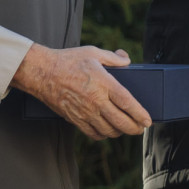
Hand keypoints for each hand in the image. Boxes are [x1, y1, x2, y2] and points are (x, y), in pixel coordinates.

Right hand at [11, 44, 149, 139]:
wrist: (41, 72)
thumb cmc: (67, 60)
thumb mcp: (92, 52)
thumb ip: (113, 58)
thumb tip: (126, 60)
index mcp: (104, 83)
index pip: (128, 103)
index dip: (140, 114)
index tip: (148, 121)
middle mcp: (96, 101)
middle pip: (121, 122)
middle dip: (135, 128)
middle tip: (141, 128)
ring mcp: (85, 112)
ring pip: (109, 130)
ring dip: (120, 132)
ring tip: (125, 128)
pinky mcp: (74, 119)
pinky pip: (93, 134)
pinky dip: (103, 135)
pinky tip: (107, 130)